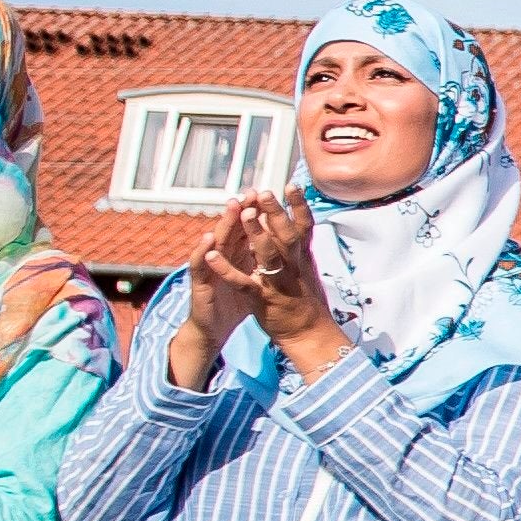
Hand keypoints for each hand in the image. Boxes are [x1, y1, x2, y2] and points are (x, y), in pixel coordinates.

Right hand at [171, 206, 274, 387]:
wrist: (214, 329)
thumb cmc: (235, 301)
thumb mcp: (253, 277)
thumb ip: (262, 257)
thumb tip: (281, 240)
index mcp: (240, 255)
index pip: (250, 229)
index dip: (260, 213)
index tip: (273, 195)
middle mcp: (224, 257)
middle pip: (234, 229)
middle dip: (244, 210)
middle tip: (253, 191)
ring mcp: (211, 268)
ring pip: (217, 241)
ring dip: (224, 223)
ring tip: (233, 206)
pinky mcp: (201, 284)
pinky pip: (201, 267)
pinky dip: (204, 252)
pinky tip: (208, 239)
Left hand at [233, 194, 347, 375]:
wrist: (310, 335)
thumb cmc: (308, 304)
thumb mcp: (309, 273)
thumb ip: (300, 251)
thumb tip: (298, 228)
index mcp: (304, 259)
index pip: (304, 227)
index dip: (298, 206)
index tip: (291, 185)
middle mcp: (294, 267)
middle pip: (285, 234)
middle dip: (274, 211)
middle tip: (263, 192)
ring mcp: (279, 281)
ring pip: (266, 253)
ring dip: (254, 231)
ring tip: (244, 212)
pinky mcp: (262, 298)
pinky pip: (242, 281)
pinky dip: (225, 268)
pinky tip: (211, 255)